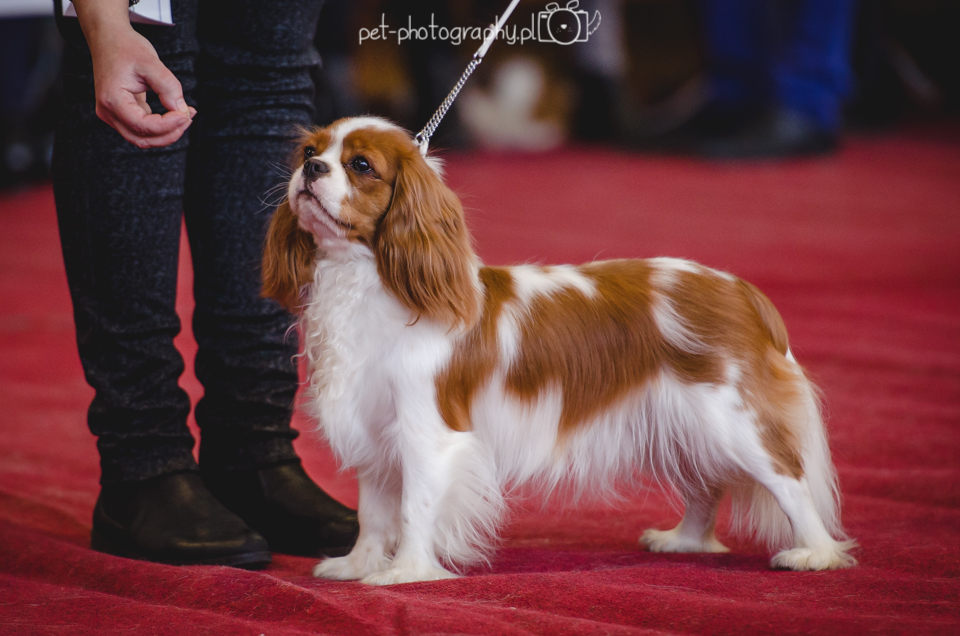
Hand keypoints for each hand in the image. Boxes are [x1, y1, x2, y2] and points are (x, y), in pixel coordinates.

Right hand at [75, 0, 195, 147]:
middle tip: (189, 117)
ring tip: (186, 116)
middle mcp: (108, 112)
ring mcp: (112, 115)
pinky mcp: (120, 114)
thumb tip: (183, 111)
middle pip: (142, 139)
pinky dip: (161, 126)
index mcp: (112, 99)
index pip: (142, 126)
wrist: (109, 38)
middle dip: (169, 133)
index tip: (186, 114)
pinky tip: (178, 114)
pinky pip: (143, 129)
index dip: (168, 125)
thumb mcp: (151, 62)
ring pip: (143, 138)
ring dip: (167, 133)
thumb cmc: (126, 47)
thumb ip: (168, 87)